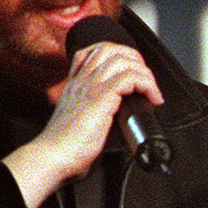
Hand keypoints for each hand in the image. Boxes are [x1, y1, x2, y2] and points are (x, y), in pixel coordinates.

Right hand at [4, 40, 160, 207]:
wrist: (54, 158)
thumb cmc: (69, 149)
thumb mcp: (90, 126)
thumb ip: (107, 116)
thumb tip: (129, 118)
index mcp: (77, 85)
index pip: (95, 53)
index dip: (121, 58)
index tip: (136, 79)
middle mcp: (81, 81)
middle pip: (110, 48)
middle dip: (136, 61)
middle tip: (148, 83)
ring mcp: (89, 86)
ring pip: (122, 59)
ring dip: (145, 73)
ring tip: (152, 92)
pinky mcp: (100, 97)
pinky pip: (130, 76)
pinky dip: (147, 84)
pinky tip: (152, 99)